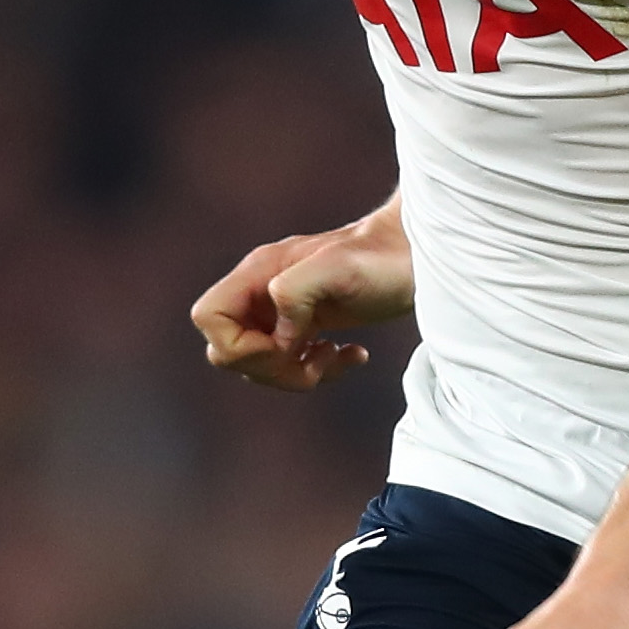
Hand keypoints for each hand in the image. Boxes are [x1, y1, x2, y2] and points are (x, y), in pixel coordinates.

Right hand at [192, 212, 411, 392]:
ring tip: (338, 355)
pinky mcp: (307, 325)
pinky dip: (318, 370)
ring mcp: (283, 310)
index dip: (237, 346)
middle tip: (311, 356)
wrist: (420, 255)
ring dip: (296, 373)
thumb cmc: (383, 259)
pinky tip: (352, 354)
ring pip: (260, 363)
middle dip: (268, 368)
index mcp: (260, 274)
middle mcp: (264, 291)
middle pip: (229, 349)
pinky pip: (290, 363)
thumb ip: (295, 291)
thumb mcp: (339, 269)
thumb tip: (279, 334)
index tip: (283, 346)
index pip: (209, 317)